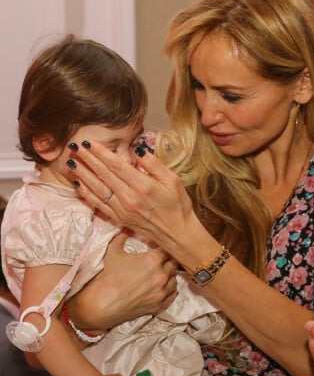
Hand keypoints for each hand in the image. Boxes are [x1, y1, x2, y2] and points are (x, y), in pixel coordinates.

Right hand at [67, 232, 177, 330]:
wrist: (101, 303)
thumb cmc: (107, 276)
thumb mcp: (113, 251)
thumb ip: (122, 236)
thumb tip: (126, 226)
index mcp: (154, 260)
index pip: (168, 249)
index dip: (164, 248)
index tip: (159, 248)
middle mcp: (162, 275)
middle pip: (174, 263)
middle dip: (168, 260)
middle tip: (162, 260)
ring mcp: (162, 292)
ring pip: (175, 279)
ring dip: (170, 275)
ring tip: (162, 273)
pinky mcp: (159, 305)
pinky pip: (172, 295)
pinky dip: (170, 290)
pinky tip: (164, 286)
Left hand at [69, 140, 198, 256]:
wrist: (177, 233)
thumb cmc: (178, 205)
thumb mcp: (173, 180)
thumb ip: (154, 164)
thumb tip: (137, 150)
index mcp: (143, 185)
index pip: (116, 165)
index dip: (101, 153)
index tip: (90, 142)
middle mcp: (129, 197)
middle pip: (104, 174)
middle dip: (88, 159)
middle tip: (75, 146)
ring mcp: (122, 209)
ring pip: (97, 188)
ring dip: (83, 174)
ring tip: (71, 161)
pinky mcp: (119, 218)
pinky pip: (99, 204)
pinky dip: (87, 193)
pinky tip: (79, 183)